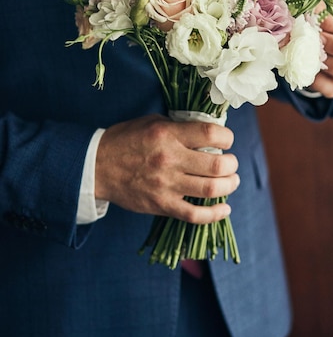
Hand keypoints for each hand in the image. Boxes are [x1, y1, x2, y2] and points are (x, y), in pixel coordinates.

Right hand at [95, 114, 238, 223]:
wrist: (96, 166)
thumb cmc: (126, 140)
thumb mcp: (153, 121)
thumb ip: (180, 126)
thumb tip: (210, 133)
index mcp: (168, 135)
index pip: (211, 134)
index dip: (227, 137)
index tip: (227, 140)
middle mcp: (170, 160)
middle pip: (217, 164)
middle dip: (232, 164)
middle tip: (230, 163)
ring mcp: (166, 185)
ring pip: (211, 190)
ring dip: (229, 186)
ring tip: (231, 181)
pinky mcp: (162, 205)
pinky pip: (194, 215)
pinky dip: (214, 214)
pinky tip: (224, 208)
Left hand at [309, 7, 332, 97]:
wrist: (300, 46)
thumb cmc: (308, 24)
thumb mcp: (310, 14)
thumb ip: (308, 11)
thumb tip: (301, 12)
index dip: (331, 24)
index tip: (311, 20)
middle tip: (316, 39)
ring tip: (312, 56)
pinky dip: (318, 82)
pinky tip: (305, 71)